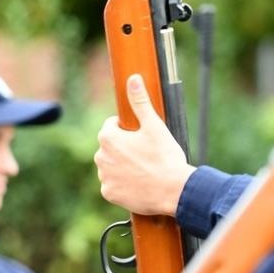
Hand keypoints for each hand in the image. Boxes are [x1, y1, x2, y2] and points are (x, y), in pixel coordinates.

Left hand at [95, 74, 194, 216]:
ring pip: (111, 165)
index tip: (142, 136)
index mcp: (108, 138)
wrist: (173, 190)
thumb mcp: (154, 126)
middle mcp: (100, 157)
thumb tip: (133, 79)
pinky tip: (139, 182)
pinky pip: (113, 184)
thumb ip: (140, 102)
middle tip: (146, 153)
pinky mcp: (109, 193)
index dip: (128, 128)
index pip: (112, 125)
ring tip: (144, 168)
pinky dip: (123, 183)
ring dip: (123, 165)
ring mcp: (103, 177)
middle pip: (111, 146)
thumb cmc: (164, 157)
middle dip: (125, 147)